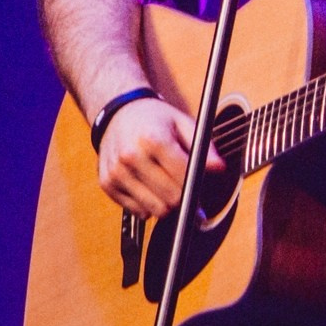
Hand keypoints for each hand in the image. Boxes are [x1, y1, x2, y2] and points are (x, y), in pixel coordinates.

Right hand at [95, 95, 220, 218]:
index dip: (196, 184)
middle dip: (183, 196)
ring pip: (154, 210)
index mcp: (153, 139)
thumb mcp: (182, 123)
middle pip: (171, 198)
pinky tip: (148, 186)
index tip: (198, 184)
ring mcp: (117, 172)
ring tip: (166, 185)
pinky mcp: (107, 184)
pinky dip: (147, 205)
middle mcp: (131, 156)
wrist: (118, 114)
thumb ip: (203, 145)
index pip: (183, 177)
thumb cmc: (154, 119)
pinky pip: (137, 211)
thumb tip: (218, 167)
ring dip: (165, 203)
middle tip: (183, 186)